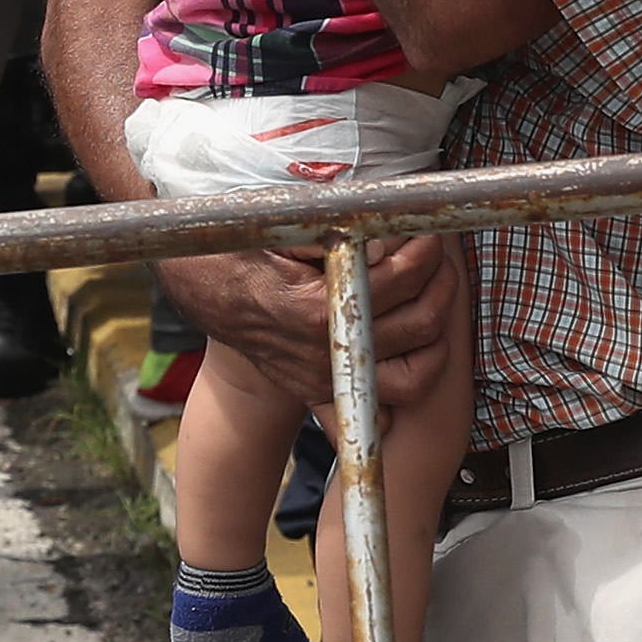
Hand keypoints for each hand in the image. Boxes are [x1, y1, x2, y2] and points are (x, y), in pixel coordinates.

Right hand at [156, 234, 463, 411]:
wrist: (201, 286)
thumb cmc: (244, 248)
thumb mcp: (289, 228)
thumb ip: (339, 232)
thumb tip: (389, 228)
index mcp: (316, 308)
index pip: (400, 280)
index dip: (426, 250)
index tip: (428, 231)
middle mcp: (323, 351)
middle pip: (419, 326)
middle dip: (441, 286)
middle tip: (436, 259)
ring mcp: (323, 378)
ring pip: (413, 379)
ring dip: (434, 340)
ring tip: (431, 303)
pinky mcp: (317, 390)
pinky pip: (367, 413)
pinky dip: (392, 401)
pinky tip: (403, 363)